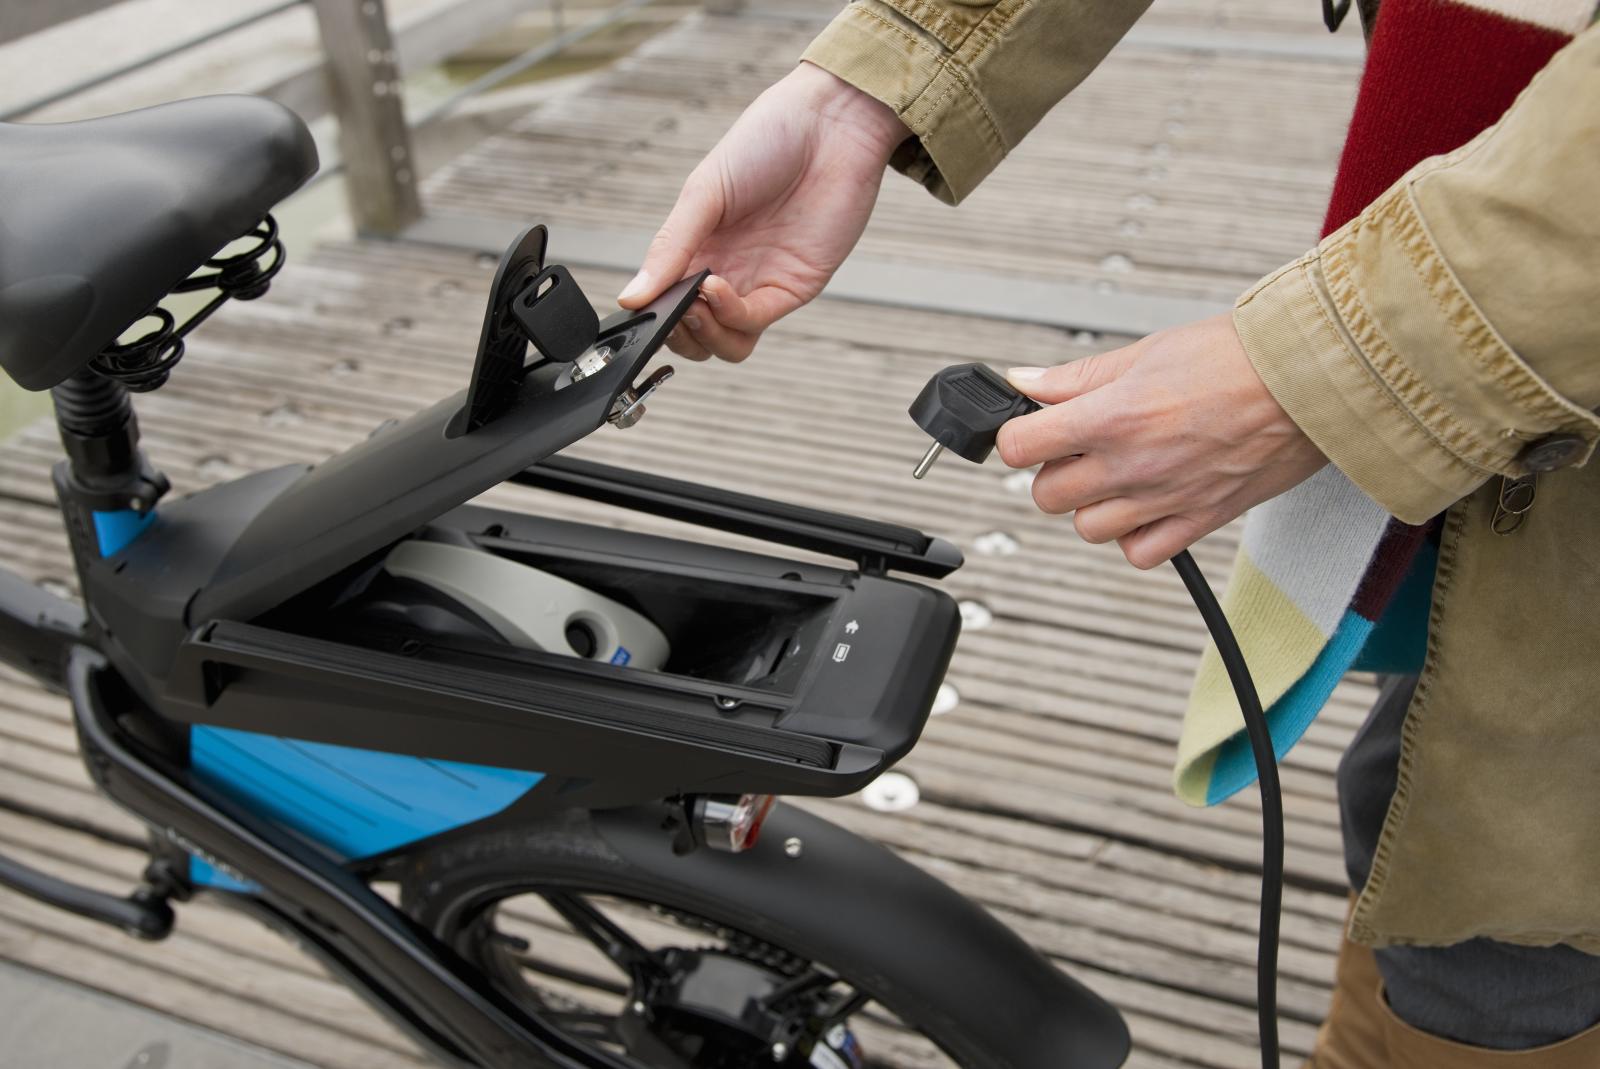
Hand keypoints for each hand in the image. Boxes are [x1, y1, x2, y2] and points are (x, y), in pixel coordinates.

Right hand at [617, 62, 907, 360]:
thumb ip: (669, 248)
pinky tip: (715, 287)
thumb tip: (630, 298)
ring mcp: (760, 281)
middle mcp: (727, 269)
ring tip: (694, 303)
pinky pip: (755, 321)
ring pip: (726, 343)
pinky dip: (730, 315)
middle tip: (670, 307)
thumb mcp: (703, 192)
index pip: (666, 301)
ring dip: (704, 335)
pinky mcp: (794, 287)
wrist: (829, 124)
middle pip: (695, 333)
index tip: (643, 304)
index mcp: (698, 246)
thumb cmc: (766, 141)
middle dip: (677, 332)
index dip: (653, 312)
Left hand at [995, 314, 1326, 568]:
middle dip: (1054, 469)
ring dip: (1091, 503)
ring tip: (1118, 471)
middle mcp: (1132, 464)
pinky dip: (1133, 535)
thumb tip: (1027, 383)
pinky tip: (1146, 502)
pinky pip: (1138, 553)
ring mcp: (1164, 499)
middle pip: (1047, 495)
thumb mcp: (1147, 350)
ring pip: (1087, 528)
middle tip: (1080, 445)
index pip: (1019, 447)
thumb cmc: (1239, 358)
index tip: (1032, 428)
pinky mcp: (1198, 521)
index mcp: (1114, 416)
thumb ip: (1079, 377)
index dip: (1018, 436)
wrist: (1311, 382)